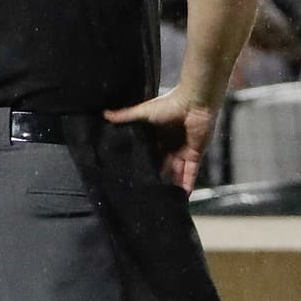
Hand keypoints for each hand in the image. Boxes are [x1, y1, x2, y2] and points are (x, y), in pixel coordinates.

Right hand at [102, 84, 217, 192]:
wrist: (194, 102)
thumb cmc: (170, 104)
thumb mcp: (143, 112)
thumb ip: (125, 116)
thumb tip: (104, 114)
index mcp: (160, 135)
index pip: (152, 153)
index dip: (147, 164)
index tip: (139, 175)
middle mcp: (172, 144)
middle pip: (165, 165)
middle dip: (160, 177)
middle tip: (151, 192)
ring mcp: (185, 150)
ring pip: (178, 172)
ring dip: (173, 184)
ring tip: (165, 199)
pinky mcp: (196, 154)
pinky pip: (191, 172)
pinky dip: (188, 184)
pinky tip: (183, 196)